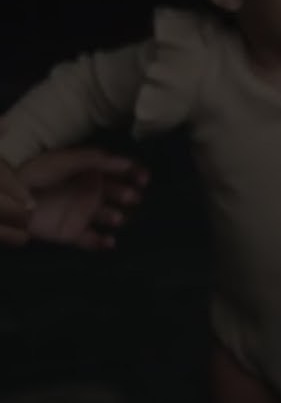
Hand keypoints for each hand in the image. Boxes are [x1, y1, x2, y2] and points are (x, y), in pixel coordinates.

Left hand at [2, 148, 148, 248]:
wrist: (7, 199)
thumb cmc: (35, 173)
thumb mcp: (65, 160)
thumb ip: (96, 160)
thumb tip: (127, 162)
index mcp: (89, 171)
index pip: (119, 172)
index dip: (134, 173)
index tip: (144, 178)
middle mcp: (89, 191)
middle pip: (118, 194)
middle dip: (127, 196)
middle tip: (131, 198)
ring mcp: (81, 213)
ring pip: (109, 217)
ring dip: (117, 217)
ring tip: (116, 218)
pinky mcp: (71, 233)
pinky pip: (92, 240)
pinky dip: (102, 242)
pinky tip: (109, 242)